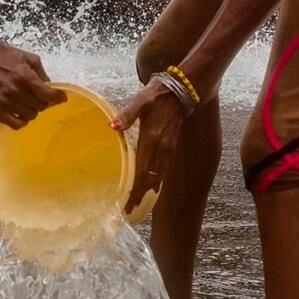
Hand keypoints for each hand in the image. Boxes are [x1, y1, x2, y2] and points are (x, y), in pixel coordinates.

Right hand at [0, 39, 66, 128]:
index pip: (48, 95)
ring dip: (33, 110)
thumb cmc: (5, 55)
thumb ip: (42, 74)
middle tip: (41, 97)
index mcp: (25, 76)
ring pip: (30, 116)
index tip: (61, 98)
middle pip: (40, 107)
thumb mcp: (30, 59)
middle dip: (44, 102)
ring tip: (29, 102)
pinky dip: (21, 121)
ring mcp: (4, 101)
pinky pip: (14, 124)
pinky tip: (21, 112)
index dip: (58, 97)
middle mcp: (14, 90)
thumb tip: (52, 88)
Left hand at [113, 80, 185, 213]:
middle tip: (130, 210)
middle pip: (150, 177)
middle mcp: (161, 146)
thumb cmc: (159, 93)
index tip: (127, 204)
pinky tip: (155, 185)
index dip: (134, 189)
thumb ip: (128, 114)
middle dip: (140, 194)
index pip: (141, 170)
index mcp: (151, 138)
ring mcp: (168, 146)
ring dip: (149, 189)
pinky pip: (164, 167)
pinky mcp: (172, 144)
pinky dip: (158, 179)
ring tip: (141, 202)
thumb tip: (113, 127)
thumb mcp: (141, 100)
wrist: (185, 88)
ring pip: (159, 174)